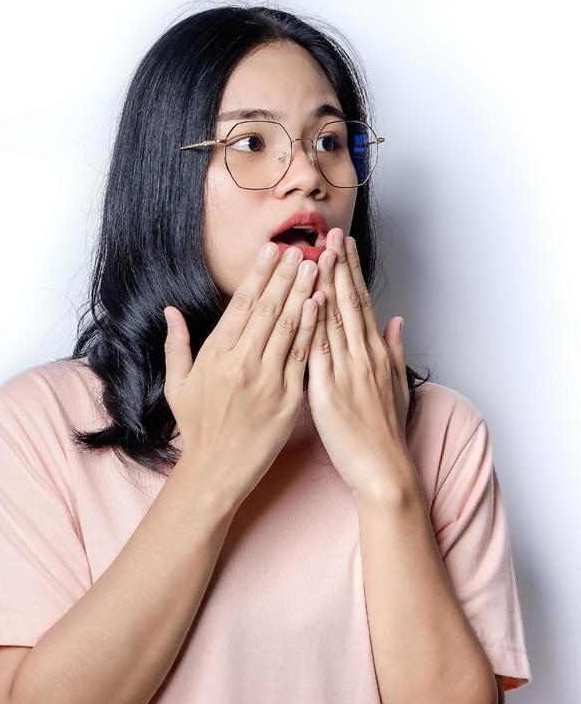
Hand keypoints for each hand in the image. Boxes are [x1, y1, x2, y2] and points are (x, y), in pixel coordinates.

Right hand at [163, 242, 320, 508]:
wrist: (216, 471)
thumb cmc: (197, 428)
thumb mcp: (178, 385)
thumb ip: (177, 345)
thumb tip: (170, 311)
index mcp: (216, 356)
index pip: (241, 306)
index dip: (258, 276)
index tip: (271, 251)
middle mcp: (241, 363)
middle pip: (268, 310)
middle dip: (286, 276)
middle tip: (301, 249)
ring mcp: (267, 381)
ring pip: (288, 328)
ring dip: (303, 293)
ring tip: (316, 267)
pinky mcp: (288, 400)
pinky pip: (302, 358)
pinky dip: (312, 329)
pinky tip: (321, 306)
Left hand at [307, 228, 416, 501]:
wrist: (384, 470)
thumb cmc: (387, 433)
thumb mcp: (397, 386)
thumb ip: (394, 350)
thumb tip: (396, 320)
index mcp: (375, 354)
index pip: (361, 303)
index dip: (351, 272)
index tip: (344, 245)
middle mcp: (362, 357)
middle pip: (348, 303)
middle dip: (338, 266)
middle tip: (330, 234)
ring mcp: (346, 371)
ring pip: (333, 319)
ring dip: (324, 284)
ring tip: (316, 253)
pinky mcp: (328, 390)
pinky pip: (317, 350)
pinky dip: (313, 324)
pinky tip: (307, 301)